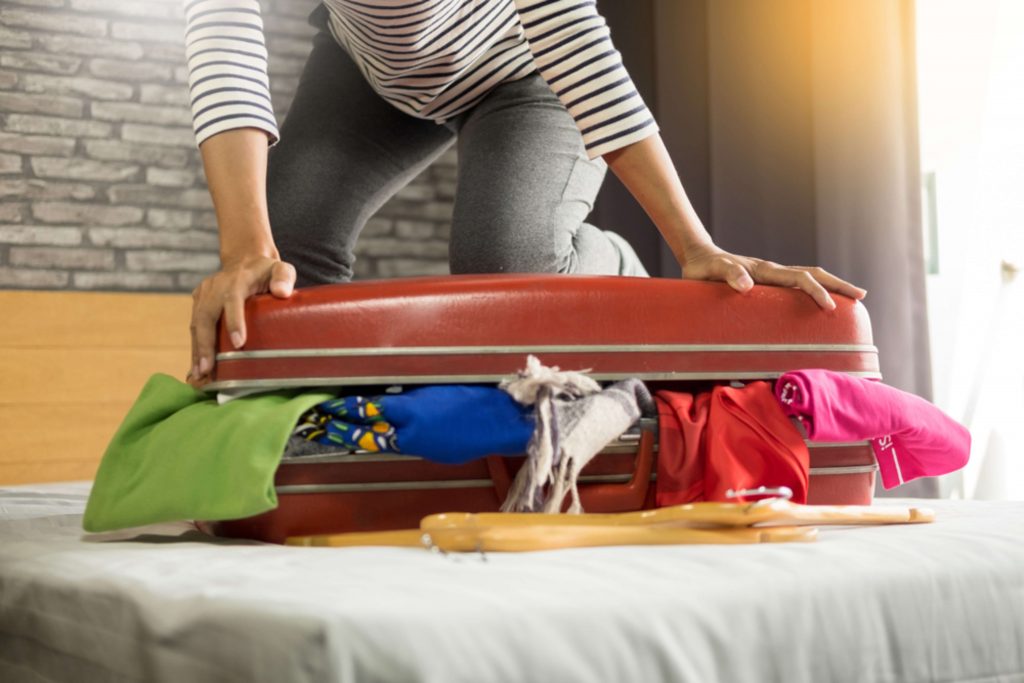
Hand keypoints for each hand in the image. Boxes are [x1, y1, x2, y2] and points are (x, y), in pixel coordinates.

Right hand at [187, 255, 295, 387]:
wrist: (244, 260)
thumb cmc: (266, 271)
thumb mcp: (281, 269)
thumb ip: (284, 277)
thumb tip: (282, 292)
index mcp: (236, 280)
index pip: (232, 300)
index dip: (234, 321)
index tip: (238, 343)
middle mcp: (215, 286)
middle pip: (206, 316)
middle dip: (206, 343)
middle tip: (208, 368)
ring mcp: (204, 294)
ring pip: (196, 324)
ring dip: (197, 350)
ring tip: (199, 373)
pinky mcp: (198, 302)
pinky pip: (195, 326)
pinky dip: (196, 347)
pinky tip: (197, 366)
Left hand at [681, 244, 865, 309]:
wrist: (698, 257)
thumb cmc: (702, 268)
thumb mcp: (710, 272)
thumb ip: (727, 274)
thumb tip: (746, 286)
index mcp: (764, 270)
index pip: (798, 279)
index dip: (815, 292)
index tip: (829, 307)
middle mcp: (773, 271)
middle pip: (813, 274)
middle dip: (838, 285)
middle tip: (861, 297)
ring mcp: (773, 275)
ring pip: (809, 277)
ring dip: (831, 286)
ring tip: (853, 299)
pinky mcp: (769, 282)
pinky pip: (797, 285)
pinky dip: (815, 291)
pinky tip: (822, 302)